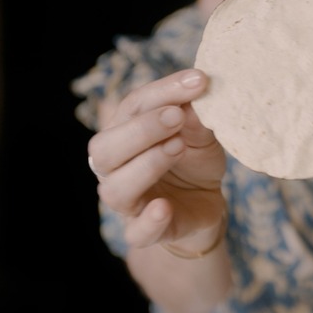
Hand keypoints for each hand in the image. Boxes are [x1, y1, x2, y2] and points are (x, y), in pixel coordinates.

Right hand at [87, 69, 226, 252]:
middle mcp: (116, 167)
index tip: (199, 80)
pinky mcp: (146, 232)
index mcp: (125, 133)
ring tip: (178, 147)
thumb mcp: (200, 132)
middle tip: (177, 116)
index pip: (133, 106)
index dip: (164, 91)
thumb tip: (199, 91)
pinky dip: (148, 220)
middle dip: (142, 129)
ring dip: (146, 165)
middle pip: (106, 148)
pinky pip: (136, 233)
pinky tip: (164, 206)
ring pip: (116, 189)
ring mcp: (129, 202)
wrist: (206, 203)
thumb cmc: (194, 159)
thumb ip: (196, 115)